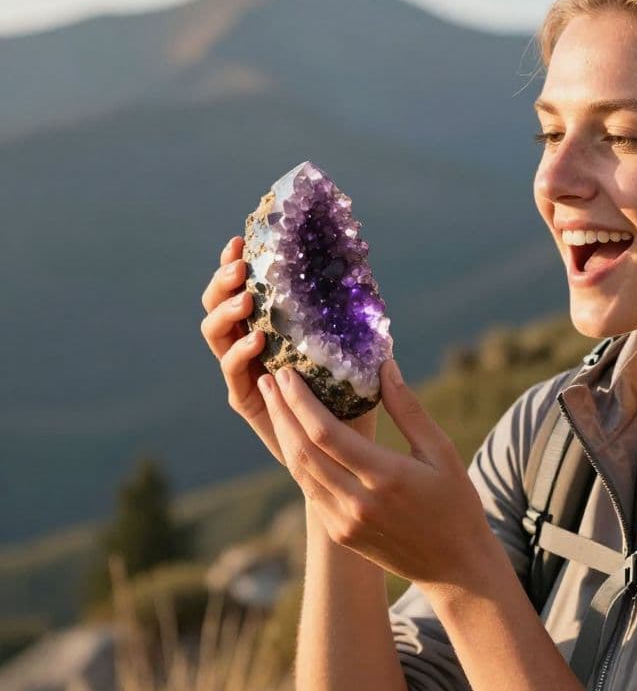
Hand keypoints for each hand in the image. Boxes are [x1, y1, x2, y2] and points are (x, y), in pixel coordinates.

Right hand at [200, 236, 377, 464]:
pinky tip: (257, 340)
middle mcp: (249, 345)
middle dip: (222, 281)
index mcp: (269, 326)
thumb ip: (350, 316)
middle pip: (217, 305)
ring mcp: (244, 372)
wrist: (349, 450)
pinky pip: (233, 373)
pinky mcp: (247, 400)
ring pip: (216, 335)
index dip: (234, 263)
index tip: (241, 240)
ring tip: (247, 299)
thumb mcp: (354, 346)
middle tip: (240, 267)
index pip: (242, 287)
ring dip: (227, 312)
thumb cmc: (353, 393)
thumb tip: (366, 274)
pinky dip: (240, 353)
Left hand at [256, 359, 498, 588]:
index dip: (301, 401)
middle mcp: (358, 502)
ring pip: (301, 471)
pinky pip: (310, 490)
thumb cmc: (456, 503)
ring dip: (283, 433)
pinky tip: (295, 437)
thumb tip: (385, 367)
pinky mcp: (340, 533)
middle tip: (268, 378)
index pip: (327, 433)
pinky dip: (299, 460)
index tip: (288, 372)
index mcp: (386, 477)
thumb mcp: (441, 452)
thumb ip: (410, 410)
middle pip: (304, 450)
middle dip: (282, 411)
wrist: (455, 567)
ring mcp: (344, 522)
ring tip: (274, 401)